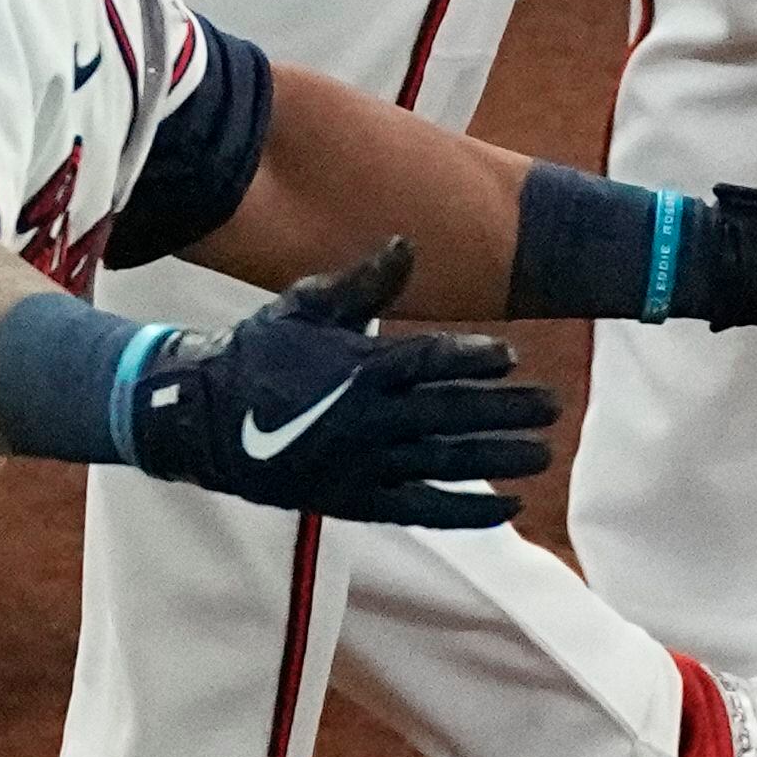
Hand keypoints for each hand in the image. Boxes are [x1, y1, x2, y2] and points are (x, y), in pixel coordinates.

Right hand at [125, 239, 556, 527]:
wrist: (202, 418)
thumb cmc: (257, 353)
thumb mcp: (306, 306)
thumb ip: (364, 283)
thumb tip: (407, 245)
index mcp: (358, 366)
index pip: (430, 361)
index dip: (474, 359)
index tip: (511, 357)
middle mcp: (368, 418)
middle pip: (452, 413)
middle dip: (507, 410)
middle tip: (553, 406)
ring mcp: (364, 463)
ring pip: (447, 462)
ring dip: (500, 458)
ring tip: (543, 453)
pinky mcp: (356, 499)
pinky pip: (422, 508)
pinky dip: (467, 511)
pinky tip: (507, 508)